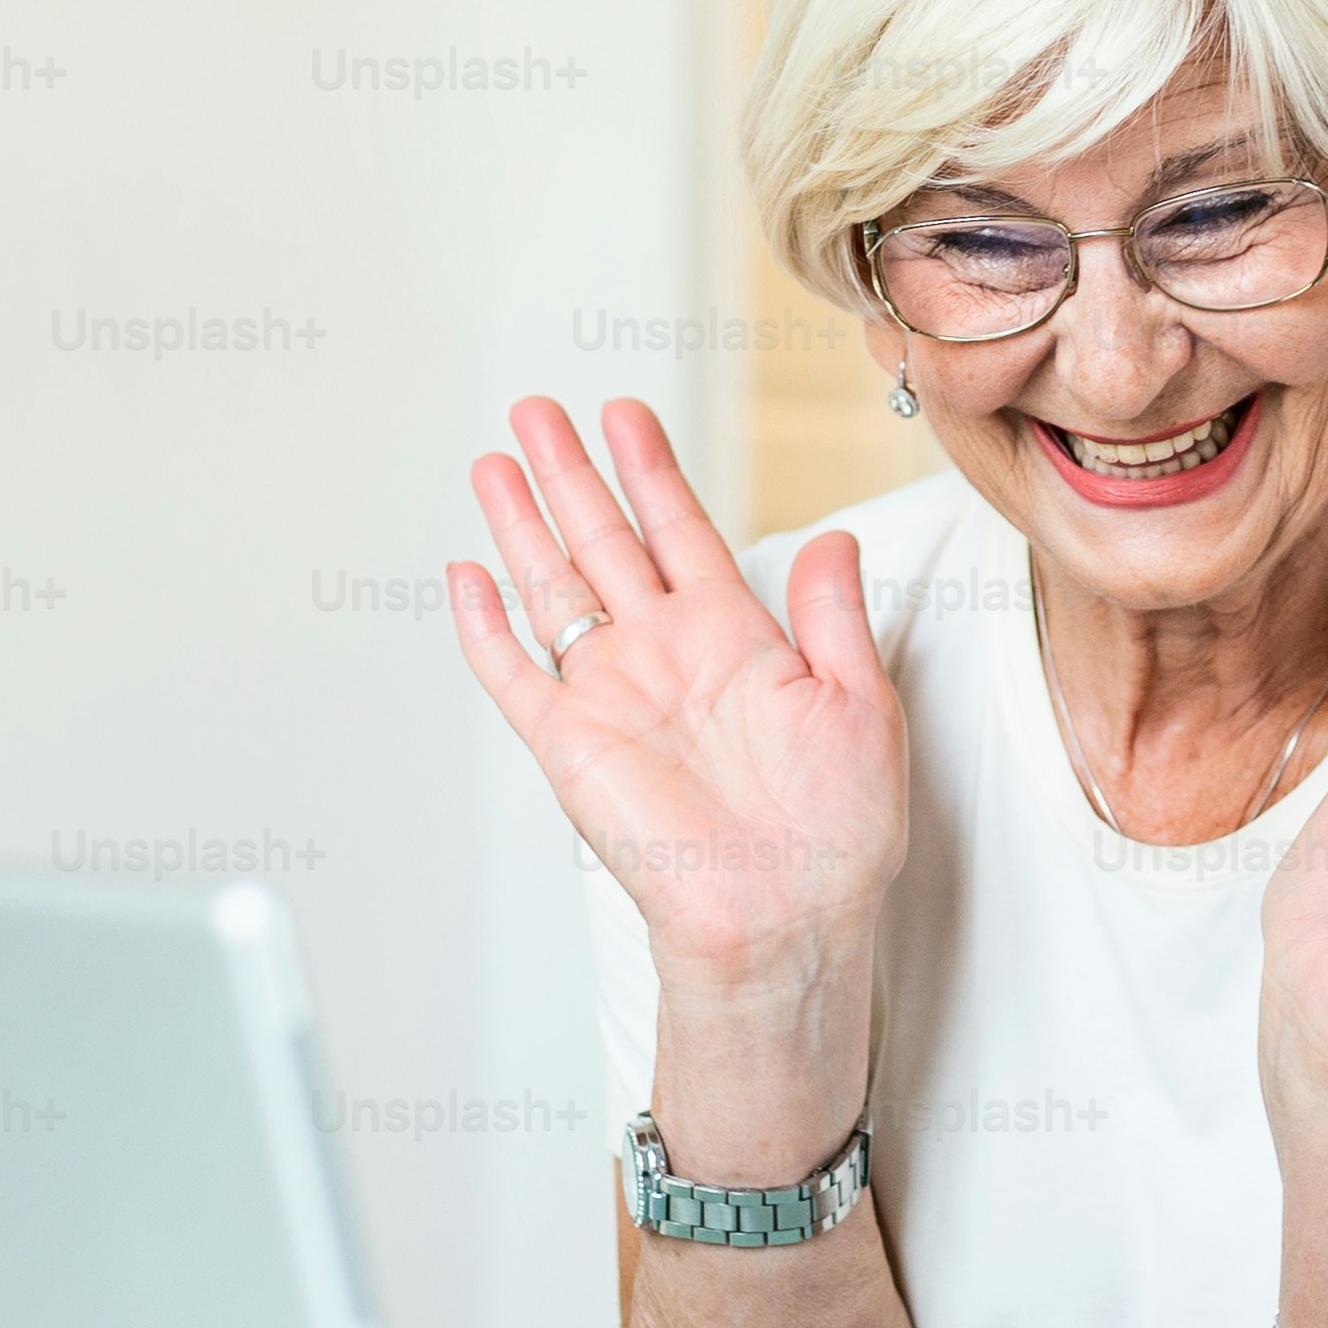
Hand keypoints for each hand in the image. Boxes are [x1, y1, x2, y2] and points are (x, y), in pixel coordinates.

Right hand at [449, 400, 904, 1168]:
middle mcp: (664, 655)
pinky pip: (516, 673)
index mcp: (734, 638)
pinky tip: (466, 573)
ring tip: (497, 458)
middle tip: (537, 408)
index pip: (680, 529)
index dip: (650, 470)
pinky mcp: (570, 745)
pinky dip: (486, 626)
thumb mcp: (861, 704)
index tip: (625, 412)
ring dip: (523, 522)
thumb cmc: (837, 834)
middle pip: (603, 539)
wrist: (787, 919)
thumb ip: (834, 617)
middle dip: (571, 471)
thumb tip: (833, 536)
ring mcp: (611, 694)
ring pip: (553, 586)